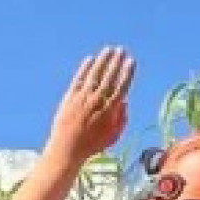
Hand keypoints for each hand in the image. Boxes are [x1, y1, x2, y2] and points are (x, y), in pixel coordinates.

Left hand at [45, 46, 134, 170]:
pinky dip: (84, 68)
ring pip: (95, 75)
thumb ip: (121, 120)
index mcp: (110, 111)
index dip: (127, 73)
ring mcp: (83, 98)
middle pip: (109, 77)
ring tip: (108, 49)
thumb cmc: (92, 146)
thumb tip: (125, 102)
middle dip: (116, 62)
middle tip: (121, 50)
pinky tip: (90, 59)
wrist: (67, 149)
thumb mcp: (112, 137)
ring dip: (102, 61)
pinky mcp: (70, 98)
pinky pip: (79, 79)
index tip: (131, 61)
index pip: (122, 87)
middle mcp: (97, 102)